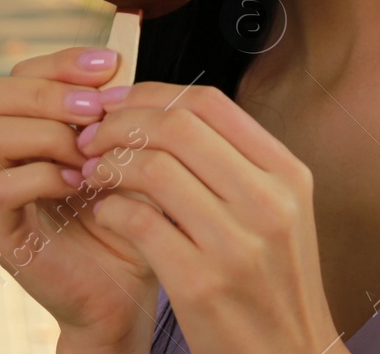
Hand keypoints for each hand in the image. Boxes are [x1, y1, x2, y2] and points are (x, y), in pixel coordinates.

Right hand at [0, 47, 156, 351]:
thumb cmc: (126, 217)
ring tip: (88, 154)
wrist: (124, 293)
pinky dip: (45, 176)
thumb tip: (116, 67)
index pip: (15, 72)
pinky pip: (1, 186)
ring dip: (48, 133)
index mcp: (22, 129)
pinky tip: (81, 187)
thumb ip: (113, 112)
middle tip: (94, 109)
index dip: (61, 61)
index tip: (112, 66)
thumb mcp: (124, 153)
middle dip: (44, 91)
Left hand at [76, 82, 341, 352]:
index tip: (116, 103)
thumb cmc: (271, 285)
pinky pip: (137, 220)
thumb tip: (165, 112)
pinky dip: (110, 208)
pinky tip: (106, 214)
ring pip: (153, 167)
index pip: (209, 103)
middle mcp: (269, 201)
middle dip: (121, 123)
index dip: (151, 94)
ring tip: (94, 174)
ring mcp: (237, 243)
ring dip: (109, 163)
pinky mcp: (201, 283)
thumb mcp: (277, 214)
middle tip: (91, 137)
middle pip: (177, 125)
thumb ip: (234, 163)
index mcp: (287, 174)